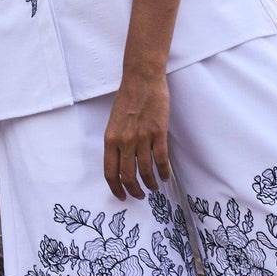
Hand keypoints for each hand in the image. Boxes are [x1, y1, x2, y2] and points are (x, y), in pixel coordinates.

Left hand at [104, 68, 170, 199]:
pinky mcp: (159, 133)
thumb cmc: (127, 98)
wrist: (142, 79)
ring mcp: (142, 137)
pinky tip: (166, 177)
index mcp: (110, 139)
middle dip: (134, 191)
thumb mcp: (114, 122)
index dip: (116, 188)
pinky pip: (161, 159)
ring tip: (154, 188)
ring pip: (146, 171)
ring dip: (151, 184)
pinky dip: (164, 172)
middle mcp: (124, 141)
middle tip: (140, 196)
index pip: (110, 172)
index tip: (122, 196)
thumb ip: (116, 142)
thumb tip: (121, 162)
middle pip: (128, 176)